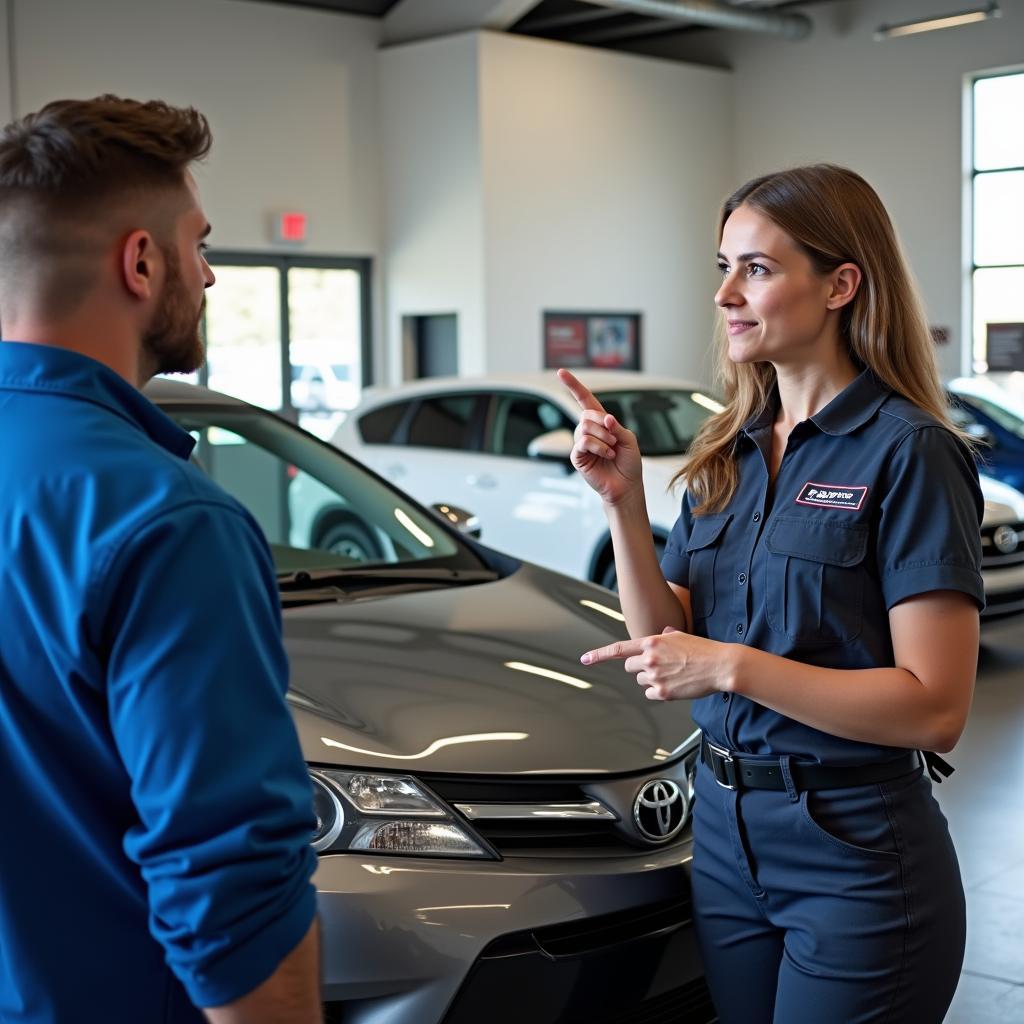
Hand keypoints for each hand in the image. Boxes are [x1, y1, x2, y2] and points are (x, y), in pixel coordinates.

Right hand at [557, 368, 642, 505]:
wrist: (626, 485)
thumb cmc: (629, 462)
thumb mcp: (629, 439)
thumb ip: (616, 426)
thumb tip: (605, 417)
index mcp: (600, 422)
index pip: (584, 400)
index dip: (573, 386)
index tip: (561, 372)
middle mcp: (588, 431)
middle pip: (587, 415)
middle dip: (604, 425)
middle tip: (614, 440)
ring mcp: (581, 444)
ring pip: (585, 428)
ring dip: (604, 438)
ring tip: (612, 451)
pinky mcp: (577, 457)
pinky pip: (583, 443)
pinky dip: (599, 447)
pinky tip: (607, 455)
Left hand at [580, 626, 736, 700]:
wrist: (720, 665)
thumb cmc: (704, 650)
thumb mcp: (682, 636)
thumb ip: (666, 636)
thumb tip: (663, 634)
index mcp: (652, 642)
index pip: (619, 649)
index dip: (599, 655)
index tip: (585, 659)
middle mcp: (649, 658)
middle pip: (629, 666)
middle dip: (639, 667)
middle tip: (658, 666)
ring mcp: (655, 676)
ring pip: (640, 680)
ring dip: (651, 679)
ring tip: (672, 674)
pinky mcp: (662, 692)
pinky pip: (650, 693)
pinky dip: (658, 691)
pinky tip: (674, 685)